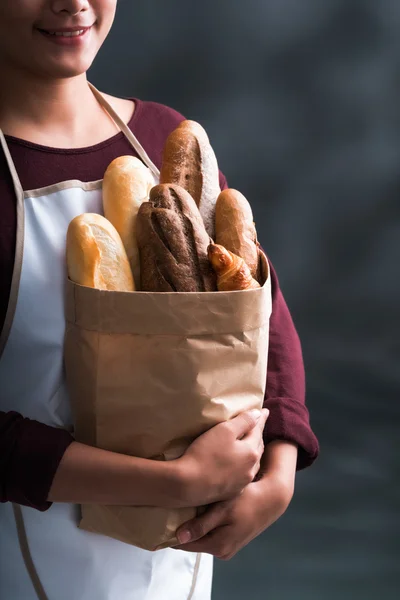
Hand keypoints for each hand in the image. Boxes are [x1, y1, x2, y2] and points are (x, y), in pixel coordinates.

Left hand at [174, 441, 296, 559]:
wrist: (271, 498)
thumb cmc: (247, 499)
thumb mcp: (223, 509)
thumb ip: (201, 524)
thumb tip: (179, 538)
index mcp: (219, 545)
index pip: (186, 544)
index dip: (171, 533)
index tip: (158, 521)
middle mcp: (222, 551)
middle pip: (193, 541)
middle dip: (181, 529)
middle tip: (166, 512)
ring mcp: (228, 547)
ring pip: (202, 537)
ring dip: (192, 526)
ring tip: (179, 511)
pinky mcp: (231, 540)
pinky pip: (211, 534)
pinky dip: (203, 525)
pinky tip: (197, 512)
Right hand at [175, 408, 268, 507]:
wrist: (189, 485)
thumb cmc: (206, 454)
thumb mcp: (224, 431)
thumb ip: (243, 421)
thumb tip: (258, 414)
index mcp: (251, 451)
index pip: (258, 430)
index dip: (261, 419)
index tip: (266, 411)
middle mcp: (251, 468)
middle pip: (258, 447)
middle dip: (258, 435)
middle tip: (259, 426)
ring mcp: (242, 482)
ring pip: (253, 463)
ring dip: (253, 451)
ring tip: (252, 444)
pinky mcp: (232, 491)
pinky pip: (244, 475)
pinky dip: (244, 466)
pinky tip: (241, 465)